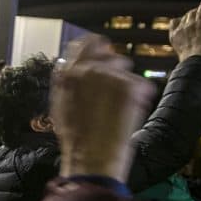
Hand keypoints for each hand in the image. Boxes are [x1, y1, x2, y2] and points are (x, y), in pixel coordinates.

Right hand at [51, 33, 155, 181]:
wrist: (91, 157)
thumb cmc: (75, 139)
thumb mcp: (61, 105)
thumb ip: (68, 82)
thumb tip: (77, 69)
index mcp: (67, 73)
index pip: (85, 44)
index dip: (96, 48)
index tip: (103, 54)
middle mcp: (87, 68)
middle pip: (108, 50)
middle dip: (113, 65)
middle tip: (116, 85)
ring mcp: (108, 75)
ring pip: (125, 64)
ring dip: (125, 78)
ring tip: (121, 103)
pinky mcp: (128, 85)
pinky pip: (140, 82)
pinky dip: (139, 95)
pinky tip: (129, 112)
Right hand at [169, 0, 200, 60]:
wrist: (193, 59)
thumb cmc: (189, 59)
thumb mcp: (181, 53)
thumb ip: (182, 47)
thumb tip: (185, 52)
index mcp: (174, 36)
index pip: (174, 21)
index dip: (179, 21)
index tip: (184, 23)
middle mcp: (180, 28)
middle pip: (185, 17)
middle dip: (190, 16)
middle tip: (197, 18)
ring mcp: (190, 25)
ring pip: (192, 13)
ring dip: (196, 11)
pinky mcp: (200, 24)